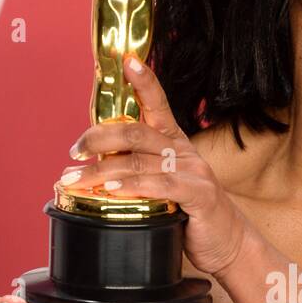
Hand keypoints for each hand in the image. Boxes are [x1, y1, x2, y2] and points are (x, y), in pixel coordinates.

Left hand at [57, 53, 248, 279]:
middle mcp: (183, 150)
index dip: (143, 80)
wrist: (227, 243)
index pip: (157, 103)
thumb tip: (92, 167)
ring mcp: (193, 171)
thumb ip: (135, 171)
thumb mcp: (161, 185)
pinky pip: (160, 186)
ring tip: (74, 180)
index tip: (126, 59)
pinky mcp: (199, 195)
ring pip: (138, 163)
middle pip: (136, 133)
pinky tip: (110, 191)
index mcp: (174, 142)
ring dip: (100, 172)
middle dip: (98, 139)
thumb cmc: (189, 213)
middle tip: (74, 152)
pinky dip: (131, 187)